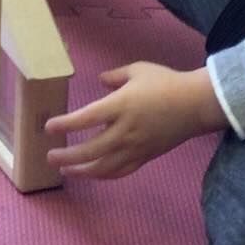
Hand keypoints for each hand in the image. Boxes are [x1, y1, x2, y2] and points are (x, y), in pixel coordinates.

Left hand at [46, 62, 226, 178]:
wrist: (196, 104)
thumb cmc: (166, 83)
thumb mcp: (137, 70)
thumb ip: (114, 76)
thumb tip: (99, 82)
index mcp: (120, 106)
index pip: (86, 119)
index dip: (65, 125)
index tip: (49, 127)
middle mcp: (125, 130)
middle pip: (90, 150)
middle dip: (67, 156)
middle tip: (50, 156)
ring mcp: (135, 147)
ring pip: (104, 167)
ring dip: (82, 171)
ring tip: (65, 170)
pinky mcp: (145, 157)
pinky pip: (121, 171)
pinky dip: (104, 175)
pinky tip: (93, 173)